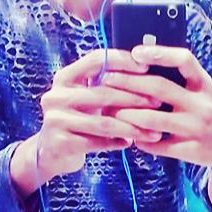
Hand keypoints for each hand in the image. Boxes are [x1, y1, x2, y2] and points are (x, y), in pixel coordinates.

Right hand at [25, 50, 161, 184]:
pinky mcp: (60, 143)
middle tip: (158, 102)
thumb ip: (107, 83)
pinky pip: (98, 143)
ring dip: (132, 127)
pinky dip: (118, 142)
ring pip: (104, 122)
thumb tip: (146, 70)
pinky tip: (131, 142)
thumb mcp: (87, 96)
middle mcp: (56, 96)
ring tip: (152, 131)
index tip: (146, 67)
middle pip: (103, 93)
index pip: (95, 60)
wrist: (53, 151)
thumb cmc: (79, 118)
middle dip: (134, 98)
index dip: (122, 61)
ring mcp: (56, 120)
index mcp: (64, 78)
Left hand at [113, 45, 211, 173]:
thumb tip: (140, 60)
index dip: (160, 54)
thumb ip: (180, 78)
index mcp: (203, 84)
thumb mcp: (202, 90)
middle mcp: (201, 104)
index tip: (135, 52)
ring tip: (109, 110)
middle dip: (128, 81)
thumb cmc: (210, 111)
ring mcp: (196, 128)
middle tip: (106, 78)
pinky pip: (158, 146)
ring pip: (154, 120)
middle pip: (160, 88)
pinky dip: (140, 140)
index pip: (184, 60)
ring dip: (127, 114)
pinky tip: (127, 135)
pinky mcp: (191, 150)